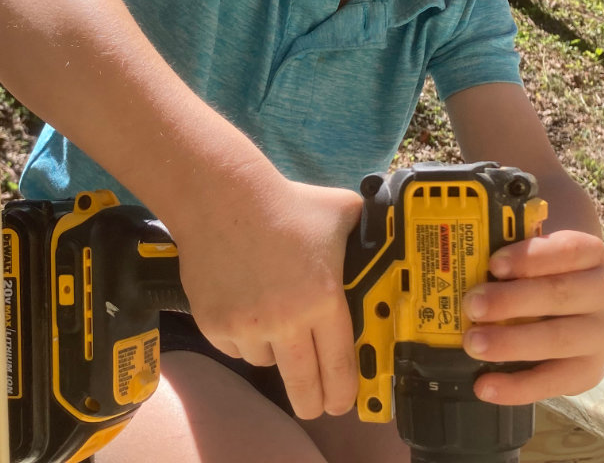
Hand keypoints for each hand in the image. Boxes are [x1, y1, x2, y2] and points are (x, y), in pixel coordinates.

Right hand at [172, 177, 363, 419]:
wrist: (222, 198)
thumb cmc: (284, 204)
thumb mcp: (342, 212)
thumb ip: (366, 231)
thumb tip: (387, 234)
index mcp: (323, 299)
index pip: (339, 366)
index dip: (344, 393)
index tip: (344, 403)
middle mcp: (286, 321)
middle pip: (304, 386)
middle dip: (313, 402)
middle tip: (315, 404)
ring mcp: (247, 327)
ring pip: (267, 362)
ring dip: (275, 354)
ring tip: (274, 326)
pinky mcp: (215, 325)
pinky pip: (235, 348)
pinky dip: (242, 339)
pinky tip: (246, 310)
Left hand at [460, 230, 603, 403]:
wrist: (580, 316)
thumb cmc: (547, 279)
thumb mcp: (537, 261)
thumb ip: (512, 261)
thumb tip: (464, 263)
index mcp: (591, 255)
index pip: (567, 250)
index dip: (529, 257)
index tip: (493, 265)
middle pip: (559, 294)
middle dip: (511, 301)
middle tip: (472, 306)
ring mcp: (603, 335)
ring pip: (558, 339)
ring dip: (511, 342)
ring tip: (473, 344)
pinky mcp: (591, 372)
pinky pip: (553, 381)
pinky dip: (516, 386)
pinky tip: (485, 385)